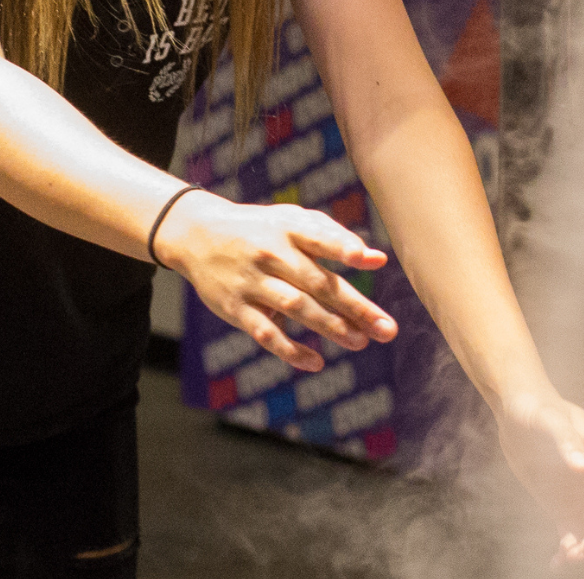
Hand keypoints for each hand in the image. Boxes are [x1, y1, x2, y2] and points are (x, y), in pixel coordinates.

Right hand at [156, 193, 399, 370]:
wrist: (197, 236)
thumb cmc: (260, 229)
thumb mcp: (290, 220)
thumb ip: (333, 236)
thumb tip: (377, 259)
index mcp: (286, 228)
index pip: (318, 237)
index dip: (341, 247)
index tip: (366, 260)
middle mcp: (270, 254)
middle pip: (317, 282)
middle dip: (354, 307)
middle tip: (385, 328)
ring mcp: (252, 282)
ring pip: (295, 307)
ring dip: (329, 327)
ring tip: (360, 342)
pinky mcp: (236, 308)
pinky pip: (266, 333)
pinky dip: (290, 350)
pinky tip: (316, 362)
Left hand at [497, 392, 583, 563]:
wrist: (516, 413)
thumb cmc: (539, 409)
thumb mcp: (551, 420)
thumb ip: (567, 441)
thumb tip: (583, 467)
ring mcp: (580, 495)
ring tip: (570, 557)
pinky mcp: (560, 506)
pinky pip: (570, 533)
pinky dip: (566, 550)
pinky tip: (556, 563)